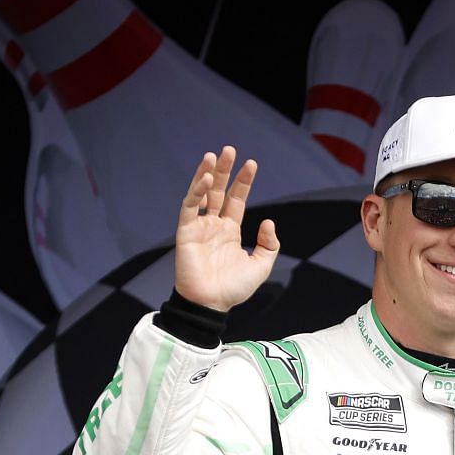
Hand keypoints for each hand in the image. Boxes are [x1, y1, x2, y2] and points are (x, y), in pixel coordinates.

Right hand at [172, 146, 280, 312]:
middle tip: (229, 149)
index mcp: (230, 231)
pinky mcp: (186, 232)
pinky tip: (205, 178)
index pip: (236, 199)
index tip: (252, 163)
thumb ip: (268, 244)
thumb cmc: (233, 289)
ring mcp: (199, 227)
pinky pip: (190, 207)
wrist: (211, 305)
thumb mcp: (260, 266)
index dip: (243, 181)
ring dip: (207, 174)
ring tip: (214, 155)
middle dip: (224, 170)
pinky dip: (196, 191)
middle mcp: (214, 225)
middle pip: (219, 190)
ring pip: (202, 194)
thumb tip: (268, 221)